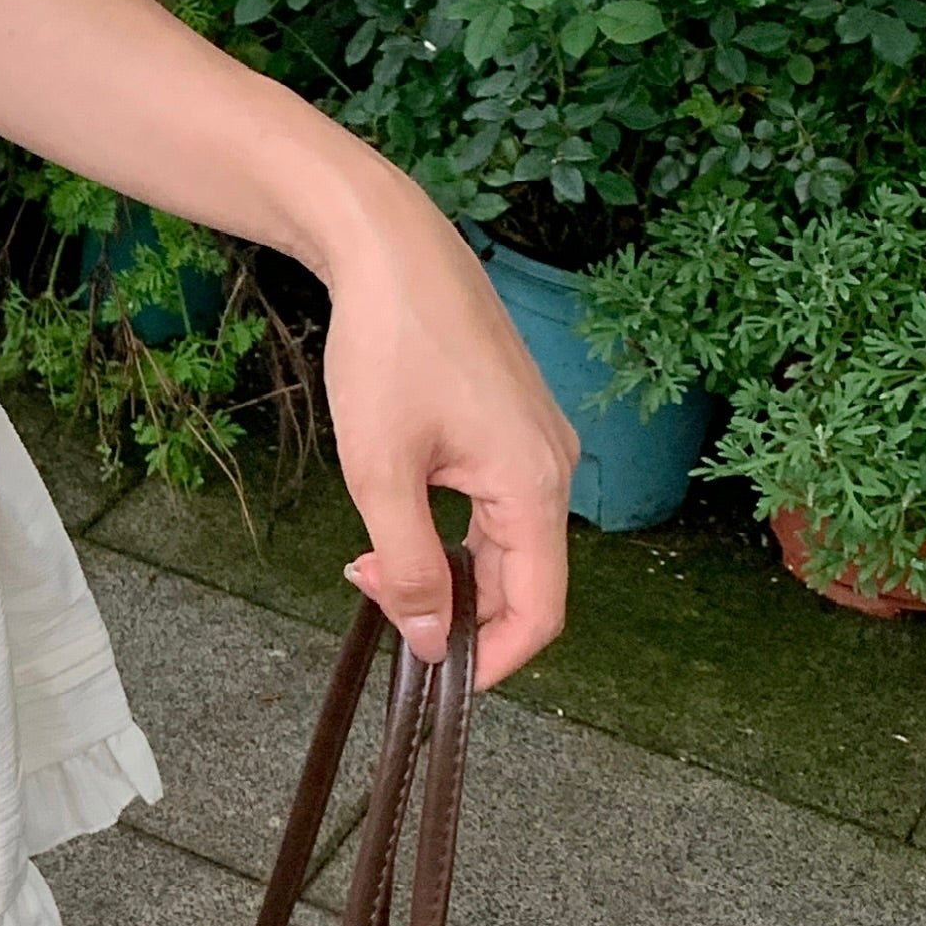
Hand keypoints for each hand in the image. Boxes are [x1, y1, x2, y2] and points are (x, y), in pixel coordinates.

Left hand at [315, 188, 573, 687]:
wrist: (392, 250)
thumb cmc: (388, 348)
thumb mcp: (381, 472)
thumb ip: (407, 567)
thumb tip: (432, 642)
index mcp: (535, 485)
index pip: (540, 610)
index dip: (495, 659)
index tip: (436, 676)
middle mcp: (554, 468)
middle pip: (521, 581)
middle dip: (454, 609)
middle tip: (373, 596)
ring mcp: (537, 444)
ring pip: (504, 543)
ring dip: (445, 569)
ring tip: (371, 560)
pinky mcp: (513, 426)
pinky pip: (496, 505)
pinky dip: (451, 530)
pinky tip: (397, 517)